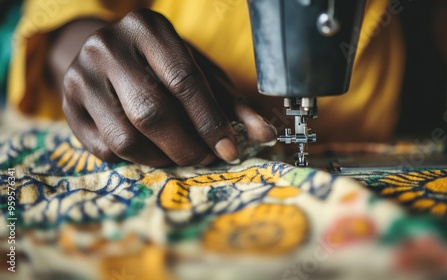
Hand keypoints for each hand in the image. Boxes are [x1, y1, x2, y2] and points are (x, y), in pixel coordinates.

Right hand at [62, 9, 275, 166]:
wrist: (109, 55)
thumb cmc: (163, 65)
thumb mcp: (199, 74)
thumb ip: (231, 104)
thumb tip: (266, 134)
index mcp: (148, 29)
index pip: (184, 80)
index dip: (210, 121)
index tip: (229, 150)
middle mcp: (108, 47)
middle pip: (152, 112)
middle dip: (186, 147)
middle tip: (203, 158)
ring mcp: (81, 76)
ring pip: (125, 138)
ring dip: (160, 158)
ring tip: (178, 154)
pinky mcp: (67, 105)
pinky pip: (104, 150)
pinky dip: (134, 159)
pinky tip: (149, 148)